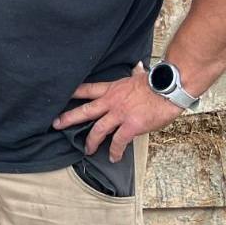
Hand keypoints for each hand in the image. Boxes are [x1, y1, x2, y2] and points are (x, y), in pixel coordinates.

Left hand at [52, 63, 181, 162]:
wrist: (169, 89)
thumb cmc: (157, 83)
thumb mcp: (140, 76)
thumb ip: (135, 74)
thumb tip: (138, 66)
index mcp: (112, 89)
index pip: (87, 89)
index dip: (73, 93)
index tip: (60, 96)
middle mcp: (112, 102)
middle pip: (85, 110)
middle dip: (69, 118)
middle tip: (56, 125)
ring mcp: (120, 114)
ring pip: (98, 130)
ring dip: (91, 141)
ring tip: (87, 150)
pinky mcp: (131, 126)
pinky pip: (118, 142)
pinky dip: (115, 151)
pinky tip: (114, 157)